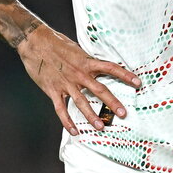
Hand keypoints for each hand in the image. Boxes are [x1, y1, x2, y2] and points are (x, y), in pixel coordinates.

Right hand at [16, 24, 140, 134]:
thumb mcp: (76, 49)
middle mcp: (79, 73)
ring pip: (82, 102)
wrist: (34, 42)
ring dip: (92, 116)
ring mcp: (66, 83)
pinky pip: (61, 109)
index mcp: (86, 61)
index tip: (138, 83)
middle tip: (123, 114)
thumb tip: (98, 66)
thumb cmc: (56, 42)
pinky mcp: (53, 90)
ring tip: (101, 127)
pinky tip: (75, 131)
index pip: (111, 68)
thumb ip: (87, 61)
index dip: (125, 75)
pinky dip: (67, 122)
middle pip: (99, 89)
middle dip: (112, 103)